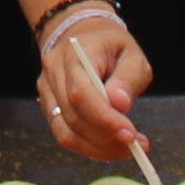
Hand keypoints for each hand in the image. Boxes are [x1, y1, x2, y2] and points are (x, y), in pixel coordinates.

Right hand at [35, 1, 152, 164]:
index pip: (81, 93)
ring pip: (65, 131)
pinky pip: (64, 134)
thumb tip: (120, 105)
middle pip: (73, 116)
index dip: (104, 119)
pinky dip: (88, 147)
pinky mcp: (48, 106)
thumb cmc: (111, 46)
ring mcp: (47, 89)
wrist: (82, 35)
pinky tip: (109, 147)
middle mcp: (54, 70)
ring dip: (97, 148)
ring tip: (127, 149)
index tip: (130, 134)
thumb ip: (128, 78)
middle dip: (106, 138)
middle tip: (137, 146)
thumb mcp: (132, 54)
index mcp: (76, 52)